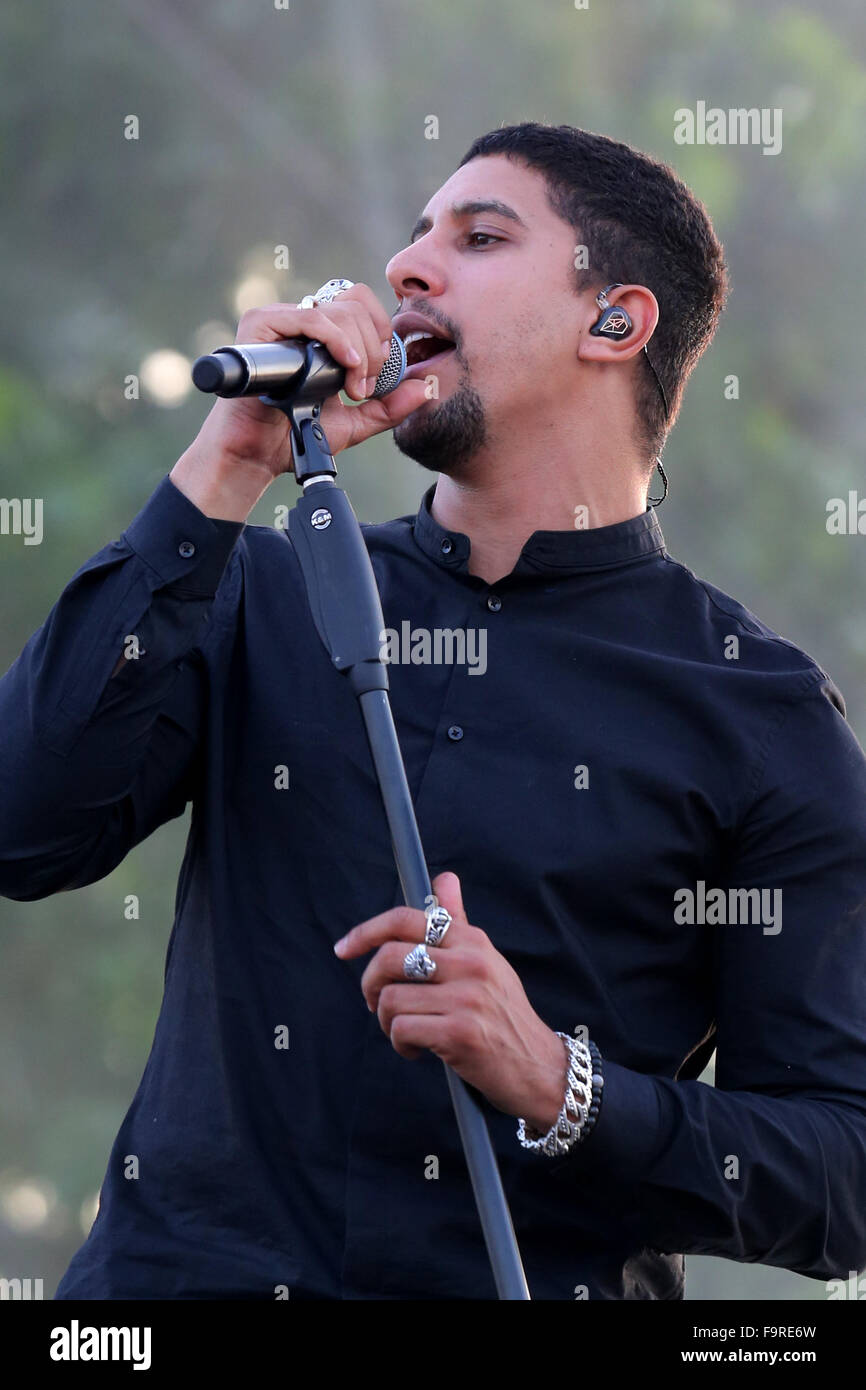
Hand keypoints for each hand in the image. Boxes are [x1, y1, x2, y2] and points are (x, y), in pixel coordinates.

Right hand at [170, 282, 429, 519]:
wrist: (259, 455)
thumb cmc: (298, 436)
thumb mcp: (356, 423)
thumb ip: (390, 407)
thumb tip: (426, 387)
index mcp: (323, 334)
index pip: (362, 303)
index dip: (381, 333)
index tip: (377, 375)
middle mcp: (303, 321)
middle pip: (356, 304)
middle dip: (373, 349)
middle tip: (363, 389)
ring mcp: (281, 319)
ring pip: (339, 311)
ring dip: (358, 352)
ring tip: (350, 389)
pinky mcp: (261, 324)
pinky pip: (310, 317)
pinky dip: (336, 340)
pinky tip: (347, 367)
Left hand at [333, 872, 569, 1132]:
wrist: (538, 1066)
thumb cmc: (503, 1013)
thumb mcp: (486, 960)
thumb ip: (458, 922)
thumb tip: (445, 878)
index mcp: (472, 941)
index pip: (406, 919)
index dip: (366, 931)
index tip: (344, 949)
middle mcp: (470, 962)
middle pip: (389, 957)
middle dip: (370, 984)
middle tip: (376, 1002)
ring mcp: (466, 997)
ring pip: (391, 999)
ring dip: (386, 1022)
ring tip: (404, 1031)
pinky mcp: (460, 1033)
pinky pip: (401, 1030)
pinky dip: (400, 1044)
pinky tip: (417, 1050)